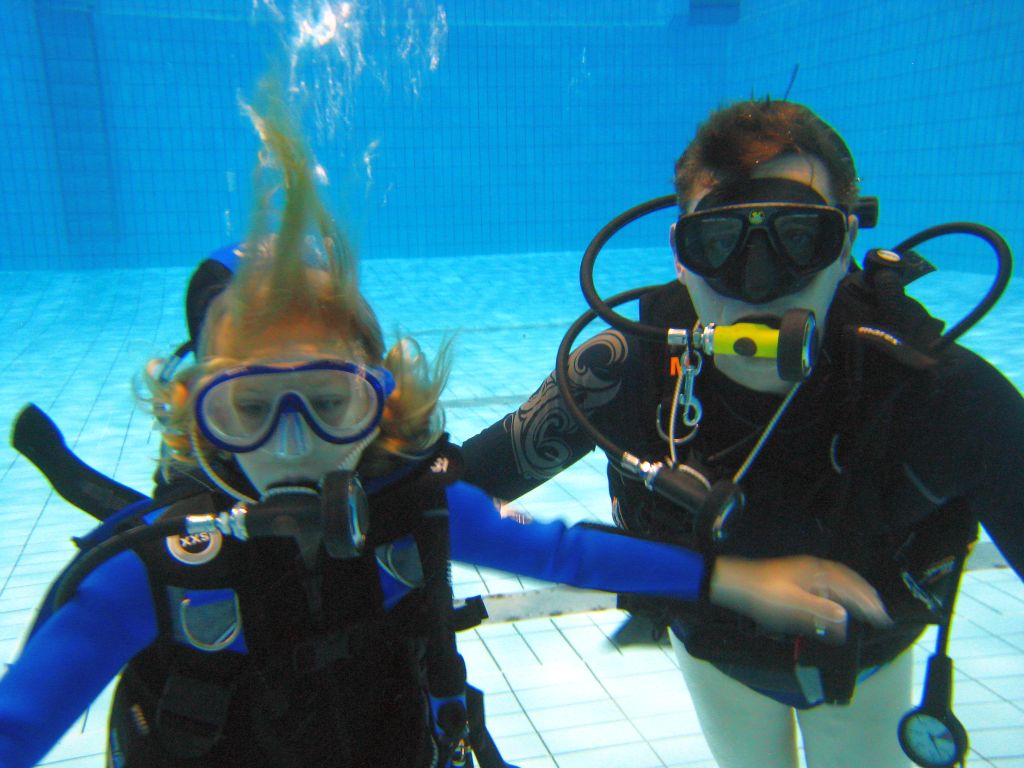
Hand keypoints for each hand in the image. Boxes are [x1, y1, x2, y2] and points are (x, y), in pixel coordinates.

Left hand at [709, 555, 892, 642]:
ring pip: (838, 583)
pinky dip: (839, 596)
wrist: (737, 583)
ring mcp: (806, 573)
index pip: (850, 587)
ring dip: (854, 596)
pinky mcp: (798, 579)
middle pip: (848, 581)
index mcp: (816, 572)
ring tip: (867, 609)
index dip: (867, 602)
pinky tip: (839, 607)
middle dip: (866, 597)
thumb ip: (819, 609)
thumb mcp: (791, 604)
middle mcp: (814, 569)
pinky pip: (826, 586)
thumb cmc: (762, 594)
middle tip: (881, 614)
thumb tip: (845, 615)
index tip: (881, 616)